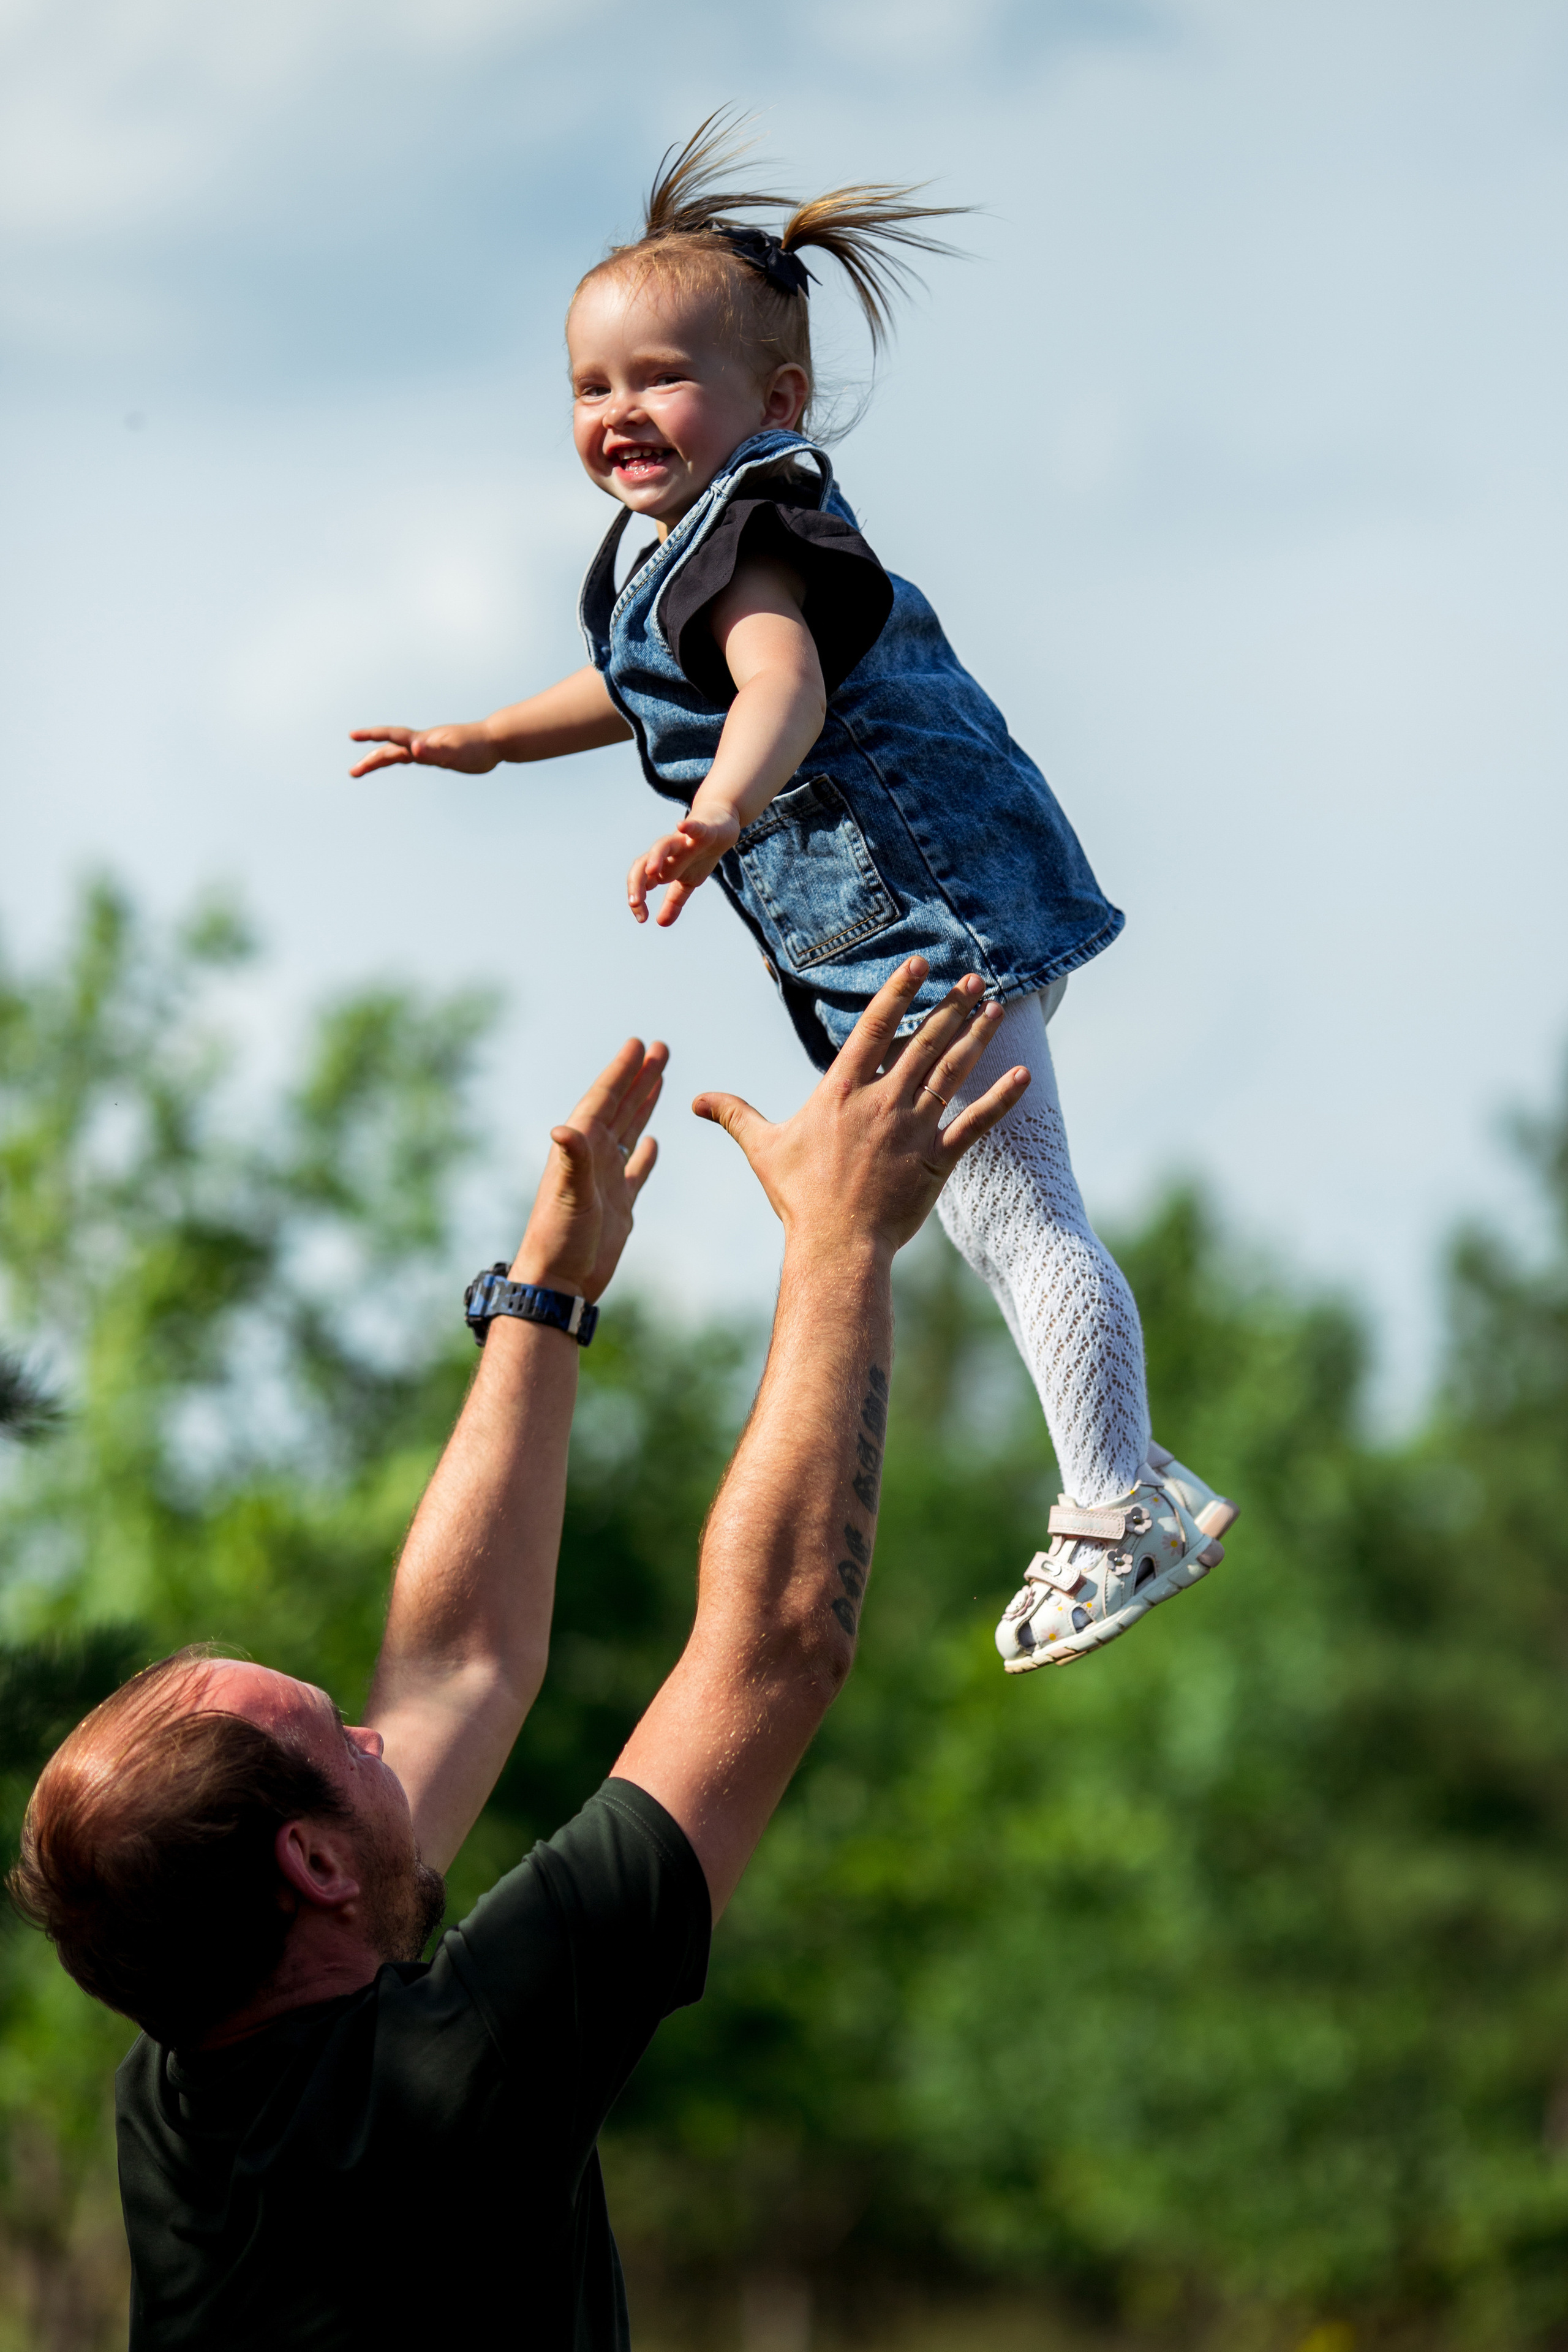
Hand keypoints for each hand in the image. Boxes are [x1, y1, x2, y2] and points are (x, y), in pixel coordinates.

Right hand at [349, 722, 499, 778]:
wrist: (494, 741)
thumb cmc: (476, 747)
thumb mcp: (454, 752)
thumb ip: (434, 751)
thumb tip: (414, 749)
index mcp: (423, 740)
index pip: (392, 737)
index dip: (372, 735)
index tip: (352, 735)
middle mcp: (422, 742)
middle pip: (389, 750)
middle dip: (370, 759)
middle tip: (353, 772)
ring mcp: (428, 748)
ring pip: (397, 754)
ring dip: (380, 761)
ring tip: (362, 770)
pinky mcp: (436, 755)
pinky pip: (411, 757)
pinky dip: (399, 759)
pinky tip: (398, 761)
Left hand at [511, 1039, 666, 1300]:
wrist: (559, 1284)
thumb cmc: (559, 1240)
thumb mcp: (570, 1197)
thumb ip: (573, 1161)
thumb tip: (563, 1129)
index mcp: (581, 1149)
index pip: (604, 1100)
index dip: (621, 1072)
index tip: (638, 1045)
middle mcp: (592, 1158)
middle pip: (620, 1107)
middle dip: (638, 1078)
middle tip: (659, 1048)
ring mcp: (606, 1181)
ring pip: (629, 1132)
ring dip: (644, 1104)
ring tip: (660, 1077)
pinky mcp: (618, 1206)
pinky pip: (635, 1171)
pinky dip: (645, 1154)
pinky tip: (653, 1141)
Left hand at [627, 812, 740, 926]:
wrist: (719, 825)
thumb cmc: (699, 854)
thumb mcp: (688, 882)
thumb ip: (673, 902)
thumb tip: (661, 923)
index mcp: (663, 867)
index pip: (641, 881)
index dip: (637, 899)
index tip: (641, 918)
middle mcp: (668, 853)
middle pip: (644, 863)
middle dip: (637, 882)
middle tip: (635, 902)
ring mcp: (683, 840)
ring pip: (663, 845)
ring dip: (656, 857)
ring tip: (652, 871)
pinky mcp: (702, 830)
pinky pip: (693, 827)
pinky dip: (688, 826)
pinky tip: (680, 825)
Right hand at [692, 963, 1028, 1260]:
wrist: (836, 1244)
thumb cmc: (799, 1197)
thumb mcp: (763, 1149)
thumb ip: (734, 1114)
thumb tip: (695, 1099)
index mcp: (842, 1091)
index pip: (875, 1027)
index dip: (899, 992)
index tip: (920, 965)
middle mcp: (882, 1101)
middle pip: (923, 1041)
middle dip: (951, 1006)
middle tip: (973, 978)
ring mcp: (913, 1128)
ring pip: (952, 1072)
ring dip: (977, 1037)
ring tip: (995, 1008)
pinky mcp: (938, 1159)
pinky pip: (976, 1122)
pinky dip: (1001, 1099)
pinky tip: (1023, 1074)